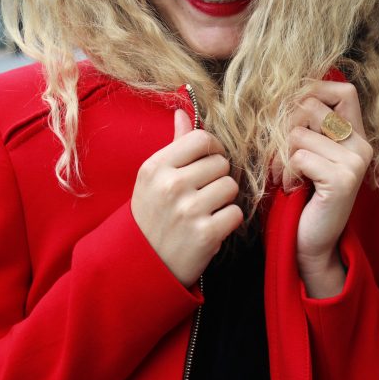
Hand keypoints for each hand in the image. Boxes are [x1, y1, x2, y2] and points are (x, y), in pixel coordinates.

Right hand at [131, 109, 243, 286]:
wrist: (142, 266)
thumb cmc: (151, 217)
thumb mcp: (152, 180)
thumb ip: (173, 146)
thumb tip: (183, 113)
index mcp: (155, 167)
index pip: (201, 139)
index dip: (213, 149)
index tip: (209, 162)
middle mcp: (171, 186)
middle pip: (221, 163)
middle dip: (217, 178)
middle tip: (202, 195)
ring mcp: (188, 210)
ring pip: (231, 187)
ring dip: (224, 200)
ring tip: (206, 211)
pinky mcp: (205, 235)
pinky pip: (235, 213)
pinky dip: (228, 222)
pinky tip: (211, 227)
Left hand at [271, 81, 372, 297]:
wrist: (311, 243)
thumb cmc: (302, 196)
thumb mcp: (306, 154)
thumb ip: (305, 126)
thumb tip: (283, 93)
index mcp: (356, 135)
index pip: (343, 89)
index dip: (313, 91)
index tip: (289, 114)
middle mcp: (362, 145)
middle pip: (311, 105)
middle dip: (283, 127)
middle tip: (277, 155)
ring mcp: (356, 161)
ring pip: (298, 133)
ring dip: (280, 156)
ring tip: (283, 176)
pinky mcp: (343, 179)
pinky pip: (298, 157)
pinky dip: (284, 173)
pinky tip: (290, 188)